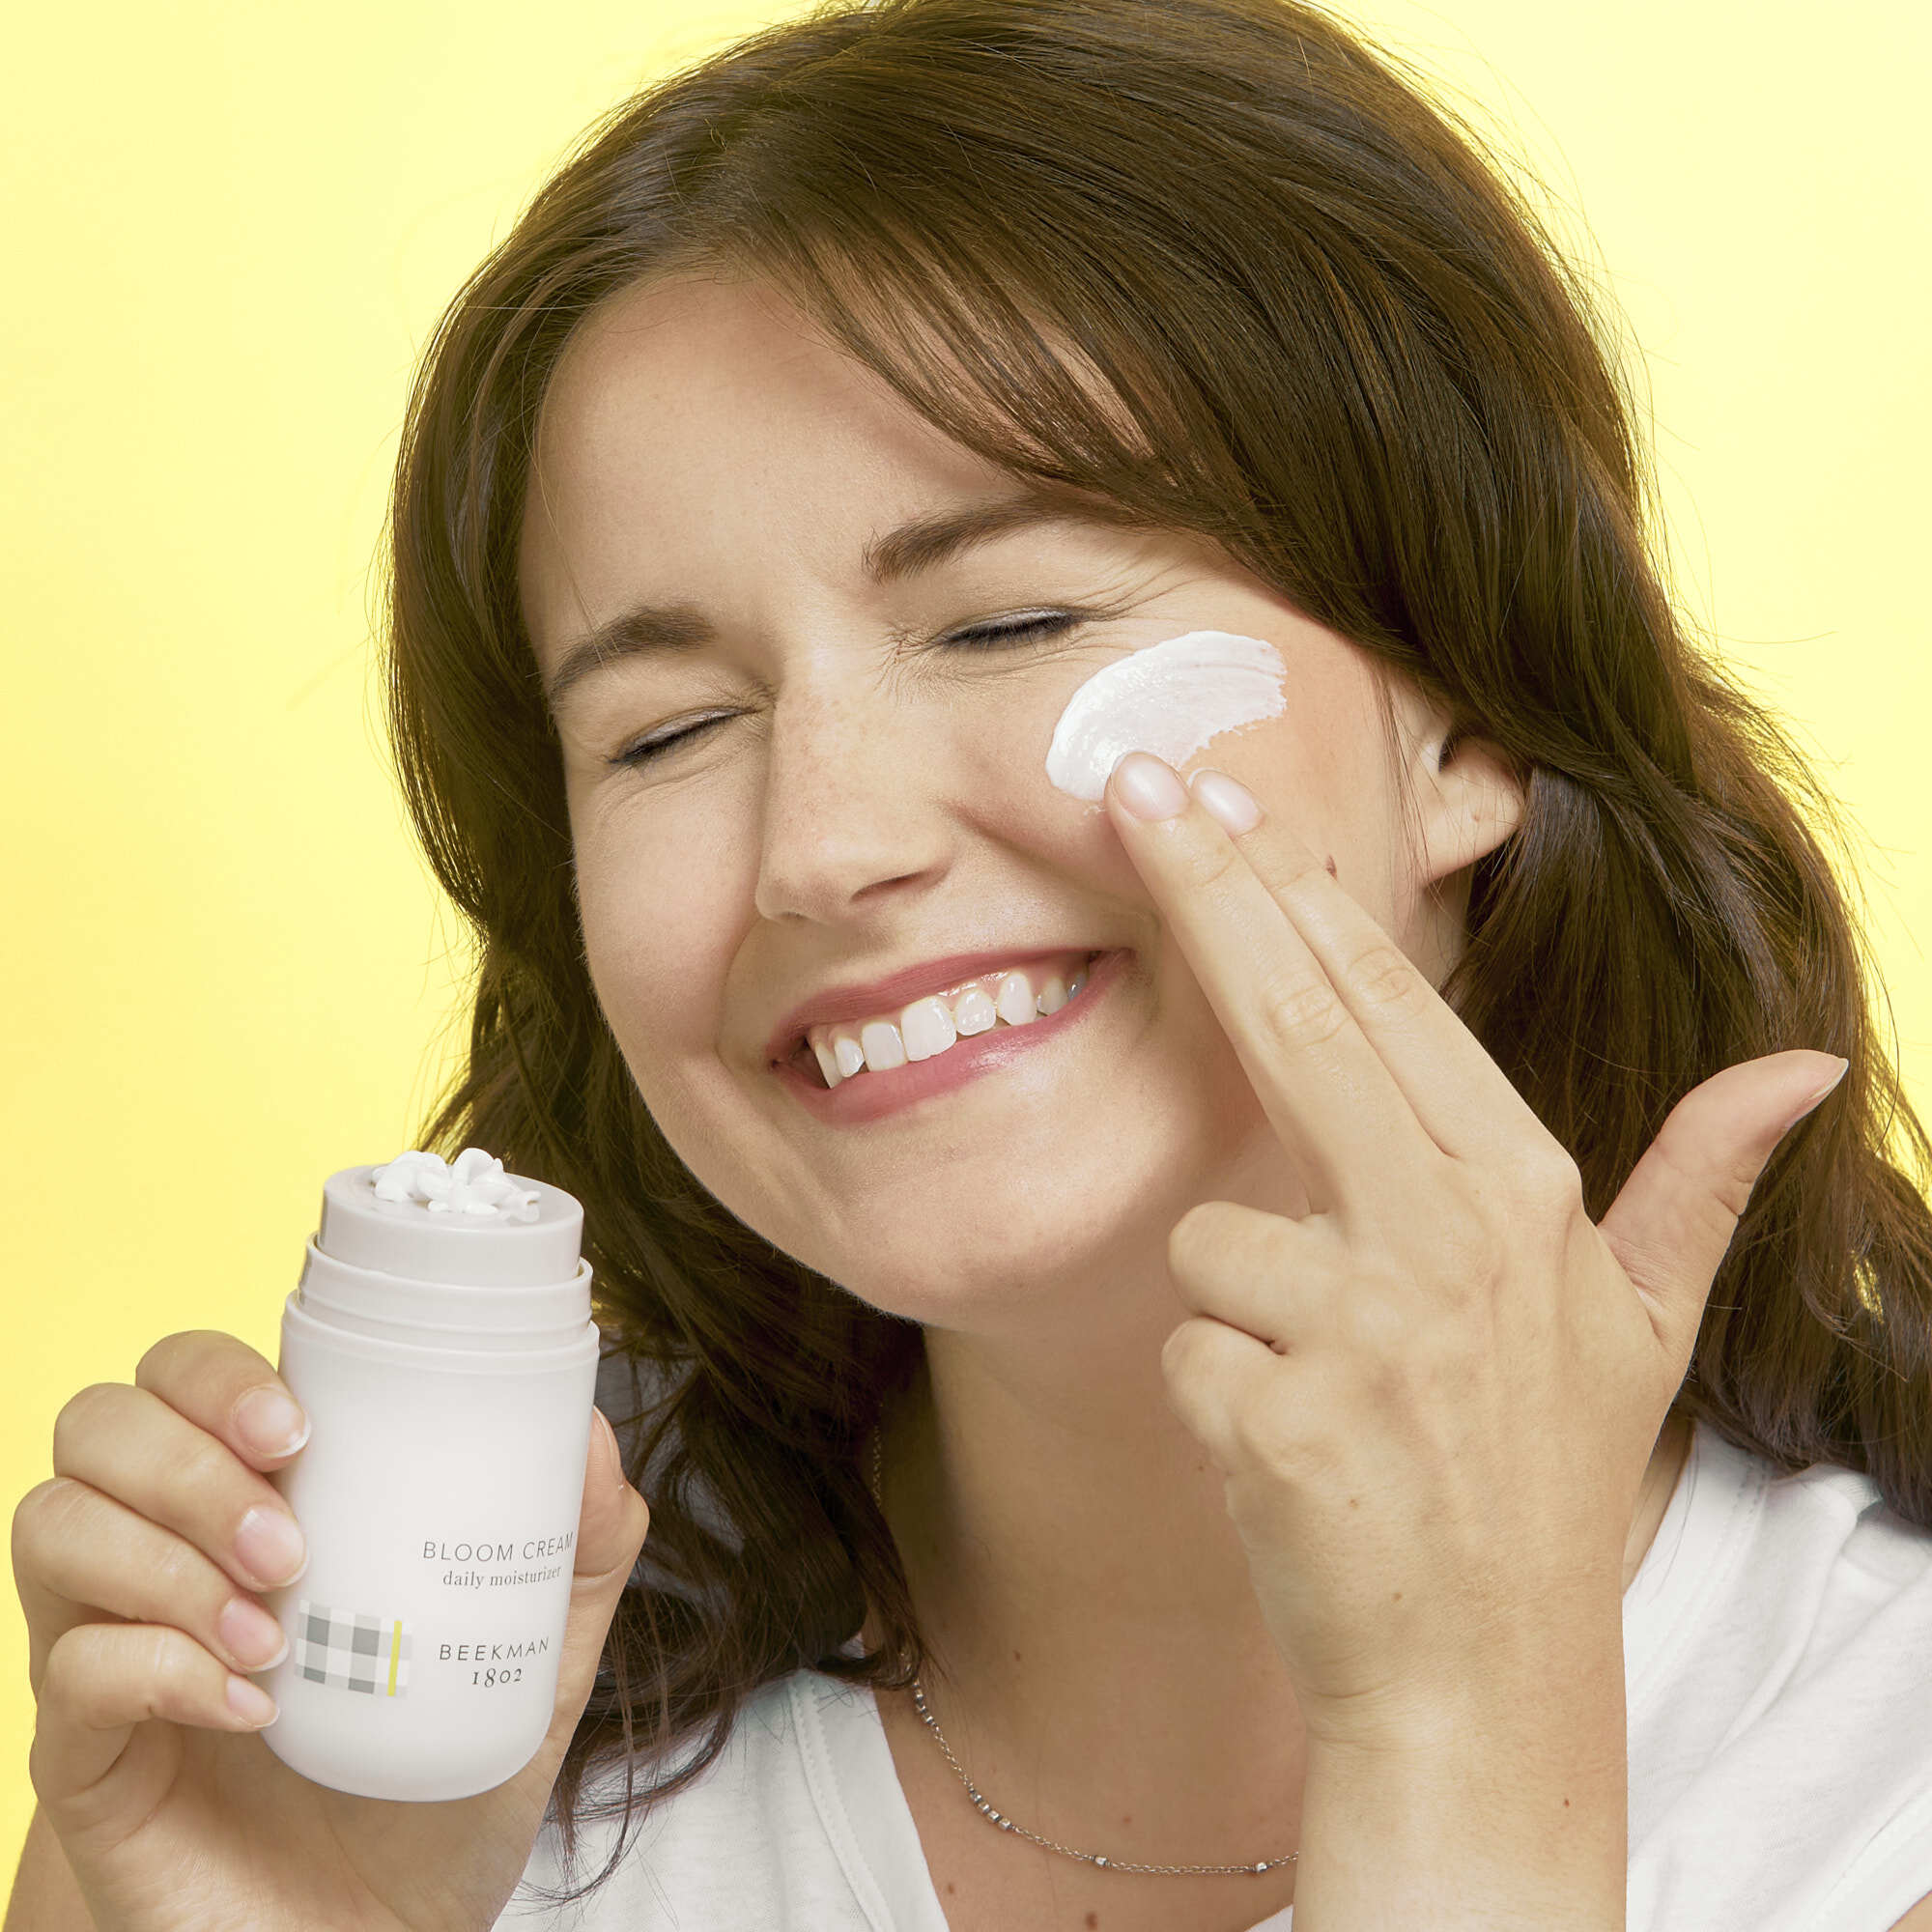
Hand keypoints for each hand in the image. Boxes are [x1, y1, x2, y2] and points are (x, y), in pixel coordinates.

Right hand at [12, 1331, 650, 1931]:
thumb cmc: (437, 1786)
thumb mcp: (533, 1658)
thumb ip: (575, 1549)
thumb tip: (594, 1439)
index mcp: (262, 1500)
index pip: (186, 1375)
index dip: (218, 1372)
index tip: (300, 1424)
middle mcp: (167, 1553)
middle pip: (100, 1423)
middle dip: (187, 1457)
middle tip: (290, 1540)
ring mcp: (113, 1646)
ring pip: (54, 1522)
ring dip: (166, 1554)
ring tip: (279, 1627)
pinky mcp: (82, 1754)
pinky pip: (68, 1670)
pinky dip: (155, 1666)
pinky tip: (250, 1705)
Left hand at [1103, 749, 1844, 1749]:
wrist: (1479, 1678)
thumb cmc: (1541, 1484)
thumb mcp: (1642, 1328)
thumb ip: (1702, 1183)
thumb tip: (1800, 1069)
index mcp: (1522, 1192)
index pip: (1390, 1004)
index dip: (1298, 895)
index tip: (1225, 807)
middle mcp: (1447, 1236)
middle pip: (1297, 1023)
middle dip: (1206, 895)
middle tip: (1132, 794)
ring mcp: (1362, 1327)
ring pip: (1211, 1236)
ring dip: (1241, 1309)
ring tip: (1330, 1391)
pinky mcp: (1276, 1413)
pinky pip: (1186, 1349)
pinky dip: (1219, 1394)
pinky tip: (1296, 1453)